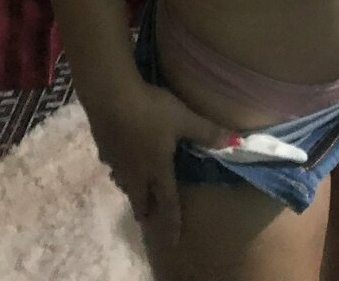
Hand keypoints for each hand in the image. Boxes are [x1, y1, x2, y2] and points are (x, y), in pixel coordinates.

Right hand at [87, 81, 234, 247]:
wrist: (111, 98)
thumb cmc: (152, 111)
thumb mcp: (184, 118)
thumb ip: (207, 132)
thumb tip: (235, 142)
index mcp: (157, 169)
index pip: (167, 201)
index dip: (171, 221)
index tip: (172, 241)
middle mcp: (135, 172)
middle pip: (140, 199)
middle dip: (146, 210)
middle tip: (149, 217)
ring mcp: (116, 162)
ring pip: (125, 185)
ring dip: (133, 192)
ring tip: (137, 192)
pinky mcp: (103, 149)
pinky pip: (114, 168)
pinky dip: (121, 171)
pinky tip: (121, 162)